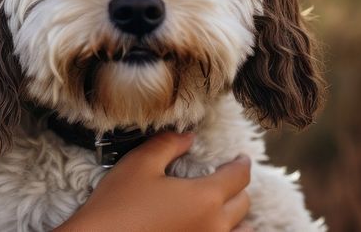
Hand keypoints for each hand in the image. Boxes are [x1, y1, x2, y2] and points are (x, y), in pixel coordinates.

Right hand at [55, 131, 251, 231]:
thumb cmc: (118, 205)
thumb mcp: (140, 164)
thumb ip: (168, 145)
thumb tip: (188, 137)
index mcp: (205, 198)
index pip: (238, 177)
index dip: (242, 164)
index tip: (241, 157)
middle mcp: (213, 226)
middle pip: (242, 204)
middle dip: (238, 187)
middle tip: (229, 178)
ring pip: (240, 231)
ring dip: (237, 217)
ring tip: (225, 207)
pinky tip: (212, 227)